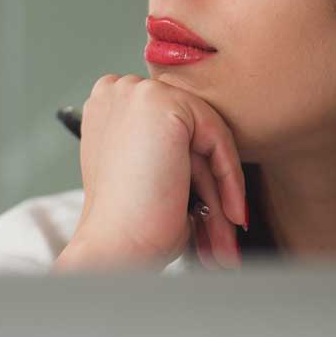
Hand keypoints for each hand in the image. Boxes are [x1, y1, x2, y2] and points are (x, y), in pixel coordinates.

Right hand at [53, 74, 247, 270]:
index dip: (194, 170)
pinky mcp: (161, 101)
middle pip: (187, 132)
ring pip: (204, 134)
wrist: (116, 244)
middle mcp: (115, 92)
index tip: (208, 207)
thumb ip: (169, 148)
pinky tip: (229, 211)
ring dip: (222, 187)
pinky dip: (228, 176)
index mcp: (106, 109)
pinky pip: (216, 134)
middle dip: (210, 182)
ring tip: (228, 228)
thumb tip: (210, 152)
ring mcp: (136, 92)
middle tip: (225, 224)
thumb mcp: (145, 174)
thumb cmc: (126, 223)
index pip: (168, 131)